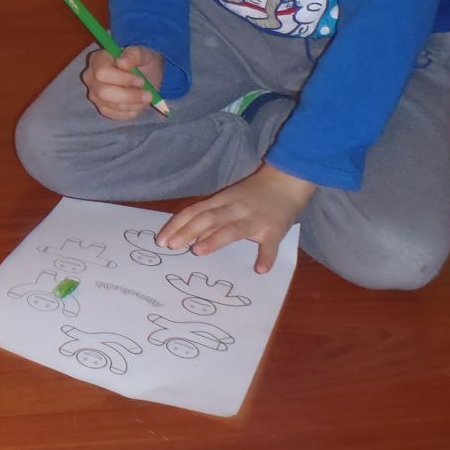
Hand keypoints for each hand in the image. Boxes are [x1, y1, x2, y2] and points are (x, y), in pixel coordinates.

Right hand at [81, 45, 164, 120]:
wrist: (146, 76)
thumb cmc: (143, 63)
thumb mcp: (145, 54)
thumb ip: (134, 54)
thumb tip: (121, 61)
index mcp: (98, 59)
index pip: (102, 72)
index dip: (122, 79)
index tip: (141, 81)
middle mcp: (91, 77)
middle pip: (103, 92)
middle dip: (128, 96)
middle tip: (148, 94)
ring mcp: (94, 94)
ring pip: (110, 105)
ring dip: (133, 104)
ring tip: (146, 97)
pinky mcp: (101, 107)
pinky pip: (113, 115)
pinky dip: (129, 112)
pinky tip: (138, 104)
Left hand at [157, 163, 315, 273]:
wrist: (288, 180)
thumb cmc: (252, 193)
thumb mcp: (228, 199)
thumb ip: (211, 216)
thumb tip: (189, 236)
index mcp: (222, 200)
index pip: (194, 211)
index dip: (176, 225)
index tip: (161, 240)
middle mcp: (235, 209)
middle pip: (208, 219)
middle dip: (188, 232)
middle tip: (172, 246)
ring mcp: (256, 219)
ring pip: (233, 229)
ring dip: (215, 240)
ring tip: (199, 251)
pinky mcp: (276, 229)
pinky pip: (270, 244)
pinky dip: (266, 256)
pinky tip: (260, 269)